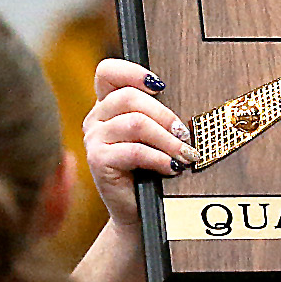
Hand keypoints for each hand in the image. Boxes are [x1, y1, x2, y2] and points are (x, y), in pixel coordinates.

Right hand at [83, 58, 197, 227]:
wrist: (135, 210)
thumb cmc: (148, 170)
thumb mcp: (153, 136)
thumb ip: (157, 116)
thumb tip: (186, 108)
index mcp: (106, 106)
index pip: (108, 72)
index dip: (133, 71)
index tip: (160, 86)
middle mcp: (96, 119)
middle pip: (128, 97)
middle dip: (164, 114)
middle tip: (184, 134)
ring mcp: (94, 139)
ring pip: (135, 123)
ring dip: (167, 139)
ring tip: (185, 153)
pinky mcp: (97, 160)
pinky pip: (134, 151)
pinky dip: (159, 158)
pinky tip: (172, 167)